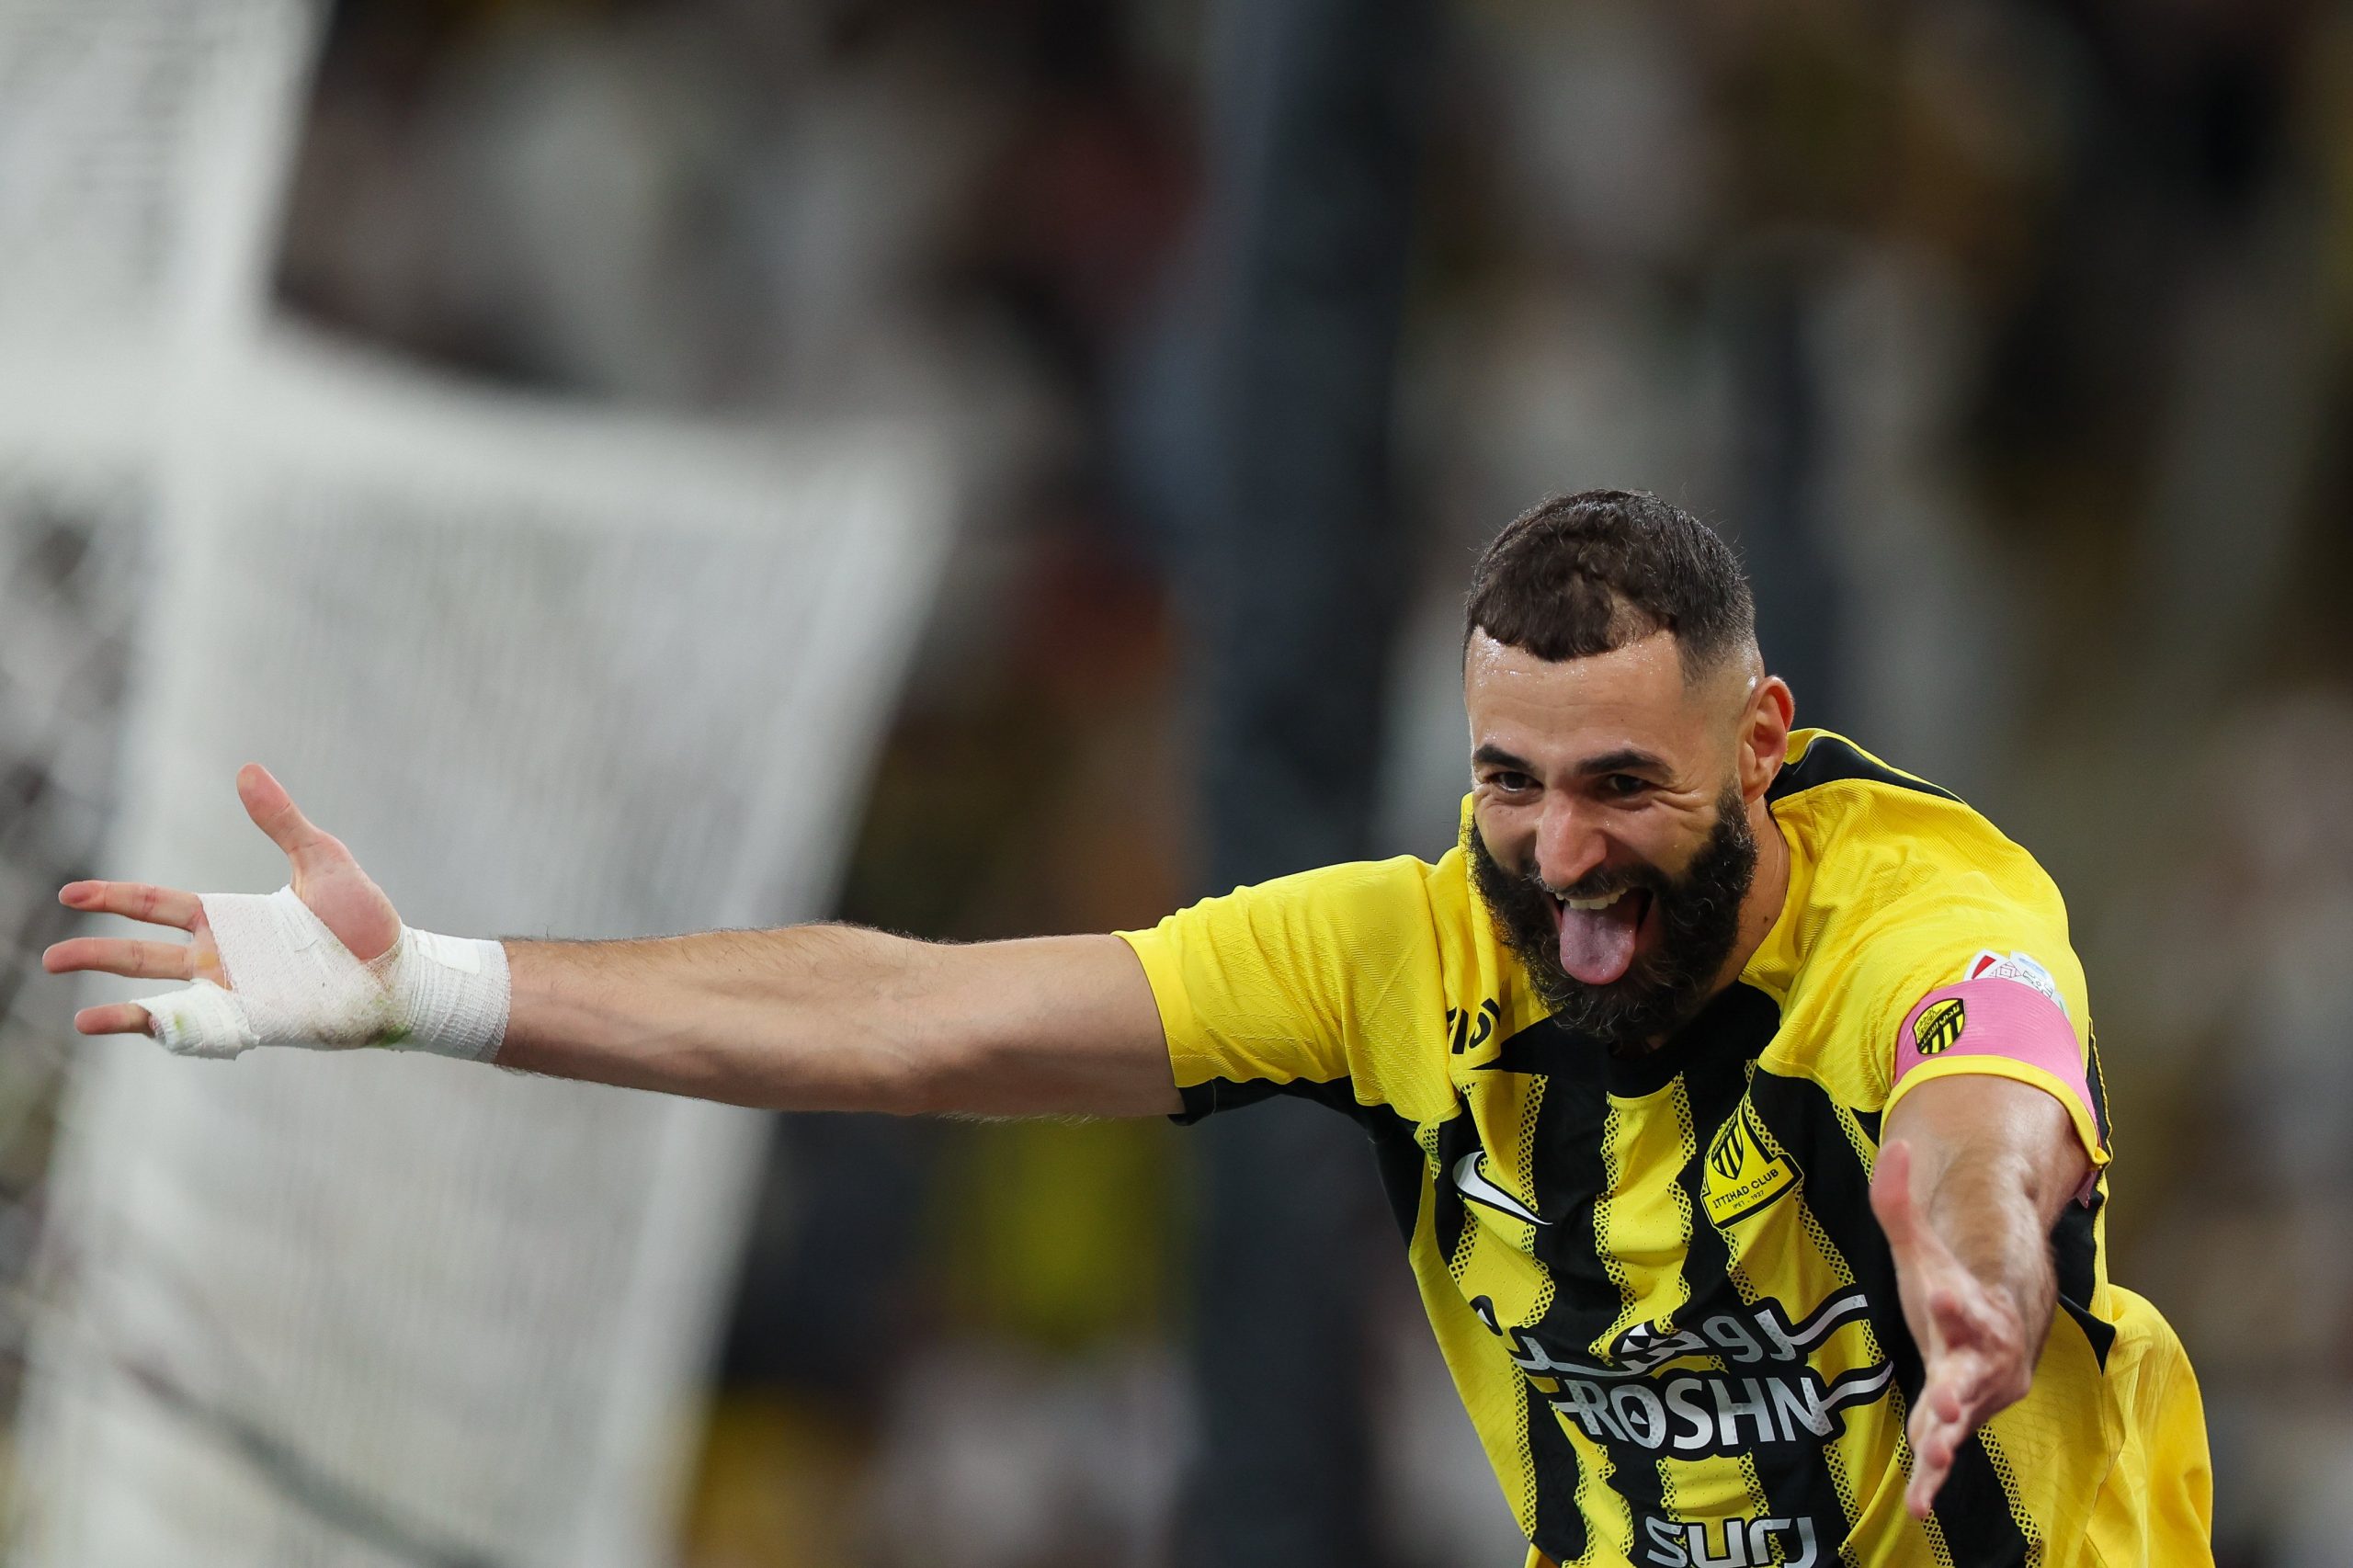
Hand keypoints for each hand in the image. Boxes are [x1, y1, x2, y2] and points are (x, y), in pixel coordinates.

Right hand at [44, 765, 401, 1036]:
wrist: (402, 971)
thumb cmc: (365, 921)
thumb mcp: (321, 860)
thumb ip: (281, 821)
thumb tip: (247, 769)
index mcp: (229, 919)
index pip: (156, 906)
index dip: (113, 898)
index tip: (69, 892)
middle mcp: (222, 959)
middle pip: (143, 956)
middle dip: (96, 955)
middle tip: (50, 957)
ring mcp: (236, 994)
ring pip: (162, 1001)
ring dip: (120, 1009)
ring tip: (79, 1019)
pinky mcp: (256, 1022)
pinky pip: (204, 1031)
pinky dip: (172, 1033)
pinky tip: (145, 1033)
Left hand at [1869, 1139, 2035, 1519]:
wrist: (1997, 1331)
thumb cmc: (1951, 1286)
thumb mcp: (1920, 1245)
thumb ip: (1899, 1201)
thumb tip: (1893, 1144)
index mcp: (1973, 1311)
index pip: (1967, 1303)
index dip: (1957, 1299)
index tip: (1945, 1294)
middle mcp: (1983, 1358)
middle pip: (1973, 1374)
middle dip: (1963, 1389)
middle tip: (1952, 1404)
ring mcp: (1974, 1396)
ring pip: (1962, 1420)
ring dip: (1947, 1440)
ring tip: (1935, 1459)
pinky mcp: (1955, 1423)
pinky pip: (1944, 1453)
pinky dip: (1933, 1478)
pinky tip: (1917, 1506)